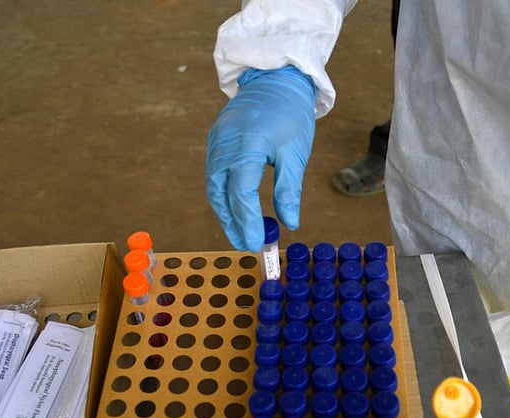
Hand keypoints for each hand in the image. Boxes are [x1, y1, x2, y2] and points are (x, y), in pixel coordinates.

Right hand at [206, 66, 315, 250]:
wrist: (276, 79)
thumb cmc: (290, 115)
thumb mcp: (295, 154)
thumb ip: (289, 190)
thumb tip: (290, 223)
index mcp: (247, 146)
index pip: (241, 193)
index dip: (247, 222)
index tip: (257, 243)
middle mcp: (225, 144)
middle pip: (220, 193)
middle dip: (232, 223)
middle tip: (247, 245)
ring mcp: (216, 141)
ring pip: (214, 185)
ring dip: (225, 211)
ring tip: (240, 233)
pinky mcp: (215, 140)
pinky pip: (214, 173)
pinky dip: (223, 194)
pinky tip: (235, 208)